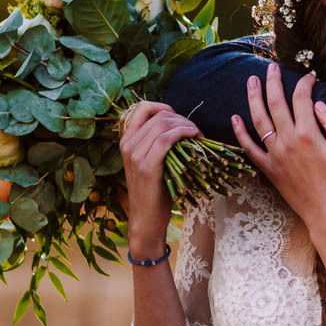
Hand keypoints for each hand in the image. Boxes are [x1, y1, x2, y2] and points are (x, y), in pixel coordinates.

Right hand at [118, 101, 200, 254]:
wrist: (147, 219)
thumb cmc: (155, 192)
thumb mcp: (152, 162)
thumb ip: (157, 143)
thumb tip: (179, 125)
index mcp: (127, 140)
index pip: (142, 108)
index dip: (164, 107)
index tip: (180, 118)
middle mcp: (127, 144)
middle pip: (158, 115)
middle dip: (182, 118)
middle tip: (196, 131)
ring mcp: (135, 154)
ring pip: (163, 124)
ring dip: (186, 125)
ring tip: (198, 136)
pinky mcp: (146, 166)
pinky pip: (166, 139)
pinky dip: (183, 133)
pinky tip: (195, 137)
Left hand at [230, 63, 325, 228]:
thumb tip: (319, 104)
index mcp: (309, 134)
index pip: (302, 99)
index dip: (305, 84)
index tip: (309, 78)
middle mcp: (288, 141)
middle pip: (276, 103)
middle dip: (273, 82)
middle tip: (271, 68)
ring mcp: (275, 154)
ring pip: (259, 120)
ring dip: (253, 98)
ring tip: (251, 81)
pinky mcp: (268, 168)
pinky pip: (249, 148)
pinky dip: (240, 132)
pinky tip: (234, 117)